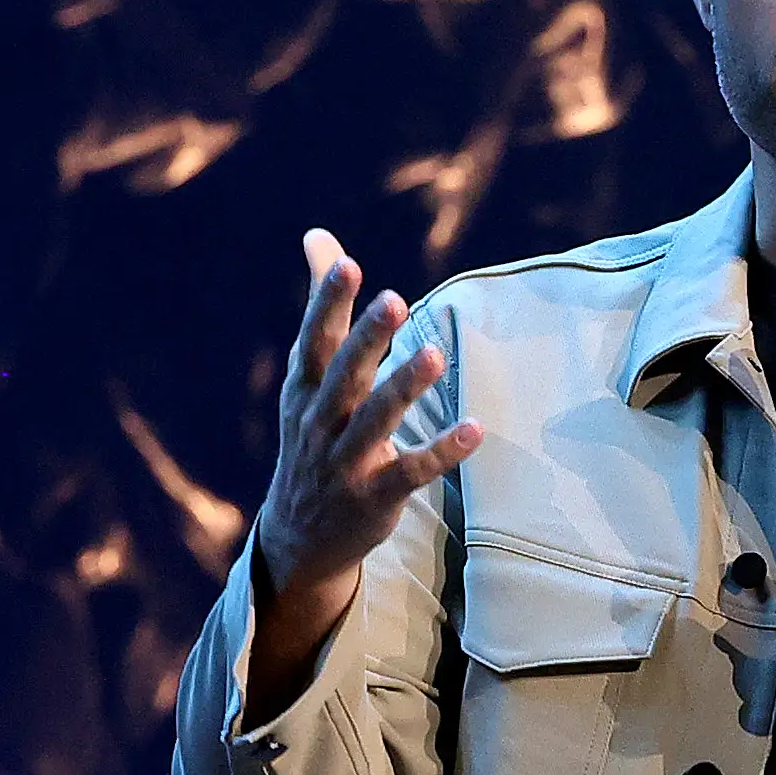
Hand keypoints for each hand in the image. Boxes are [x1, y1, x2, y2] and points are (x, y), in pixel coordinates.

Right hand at [243, 228, 480, 716]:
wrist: (299, 537)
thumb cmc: (314, 436)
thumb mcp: (309, 377)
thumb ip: (325, 309)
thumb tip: (319, 237)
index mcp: (305, 390)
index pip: (315, 340)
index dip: (328, 303)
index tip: (346, 264)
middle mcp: (320, 423)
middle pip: (343, 375)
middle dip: (367, 339)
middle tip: (394, 299)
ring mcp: (345, 463)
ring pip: (375, 422)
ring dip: (404, 389)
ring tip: (435, 354)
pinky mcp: (375, 497)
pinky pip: (411, 472)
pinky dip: (442, 452)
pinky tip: (476, 430)